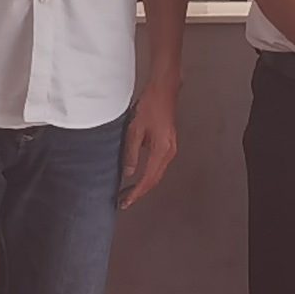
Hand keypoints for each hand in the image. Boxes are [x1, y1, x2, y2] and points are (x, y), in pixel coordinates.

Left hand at [120, 86, 181, 208]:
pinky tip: (138, 176)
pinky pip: (158, 166)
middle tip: (124, 201)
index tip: (125, 202)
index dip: (135, 193)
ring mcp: (170, 149)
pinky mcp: (168, 145)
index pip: (147, 179)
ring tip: (128, 192)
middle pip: (154, 180)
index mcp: (161, 150)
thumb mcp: (135, 130)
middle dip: (139, 192)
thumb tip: (128, 173)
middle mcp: (169, 152)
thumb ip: (131, 153)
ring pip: (157, 174)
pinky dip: (148, 175)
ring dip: (143, 185)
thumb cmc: (150, 106)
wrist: (164, 92)